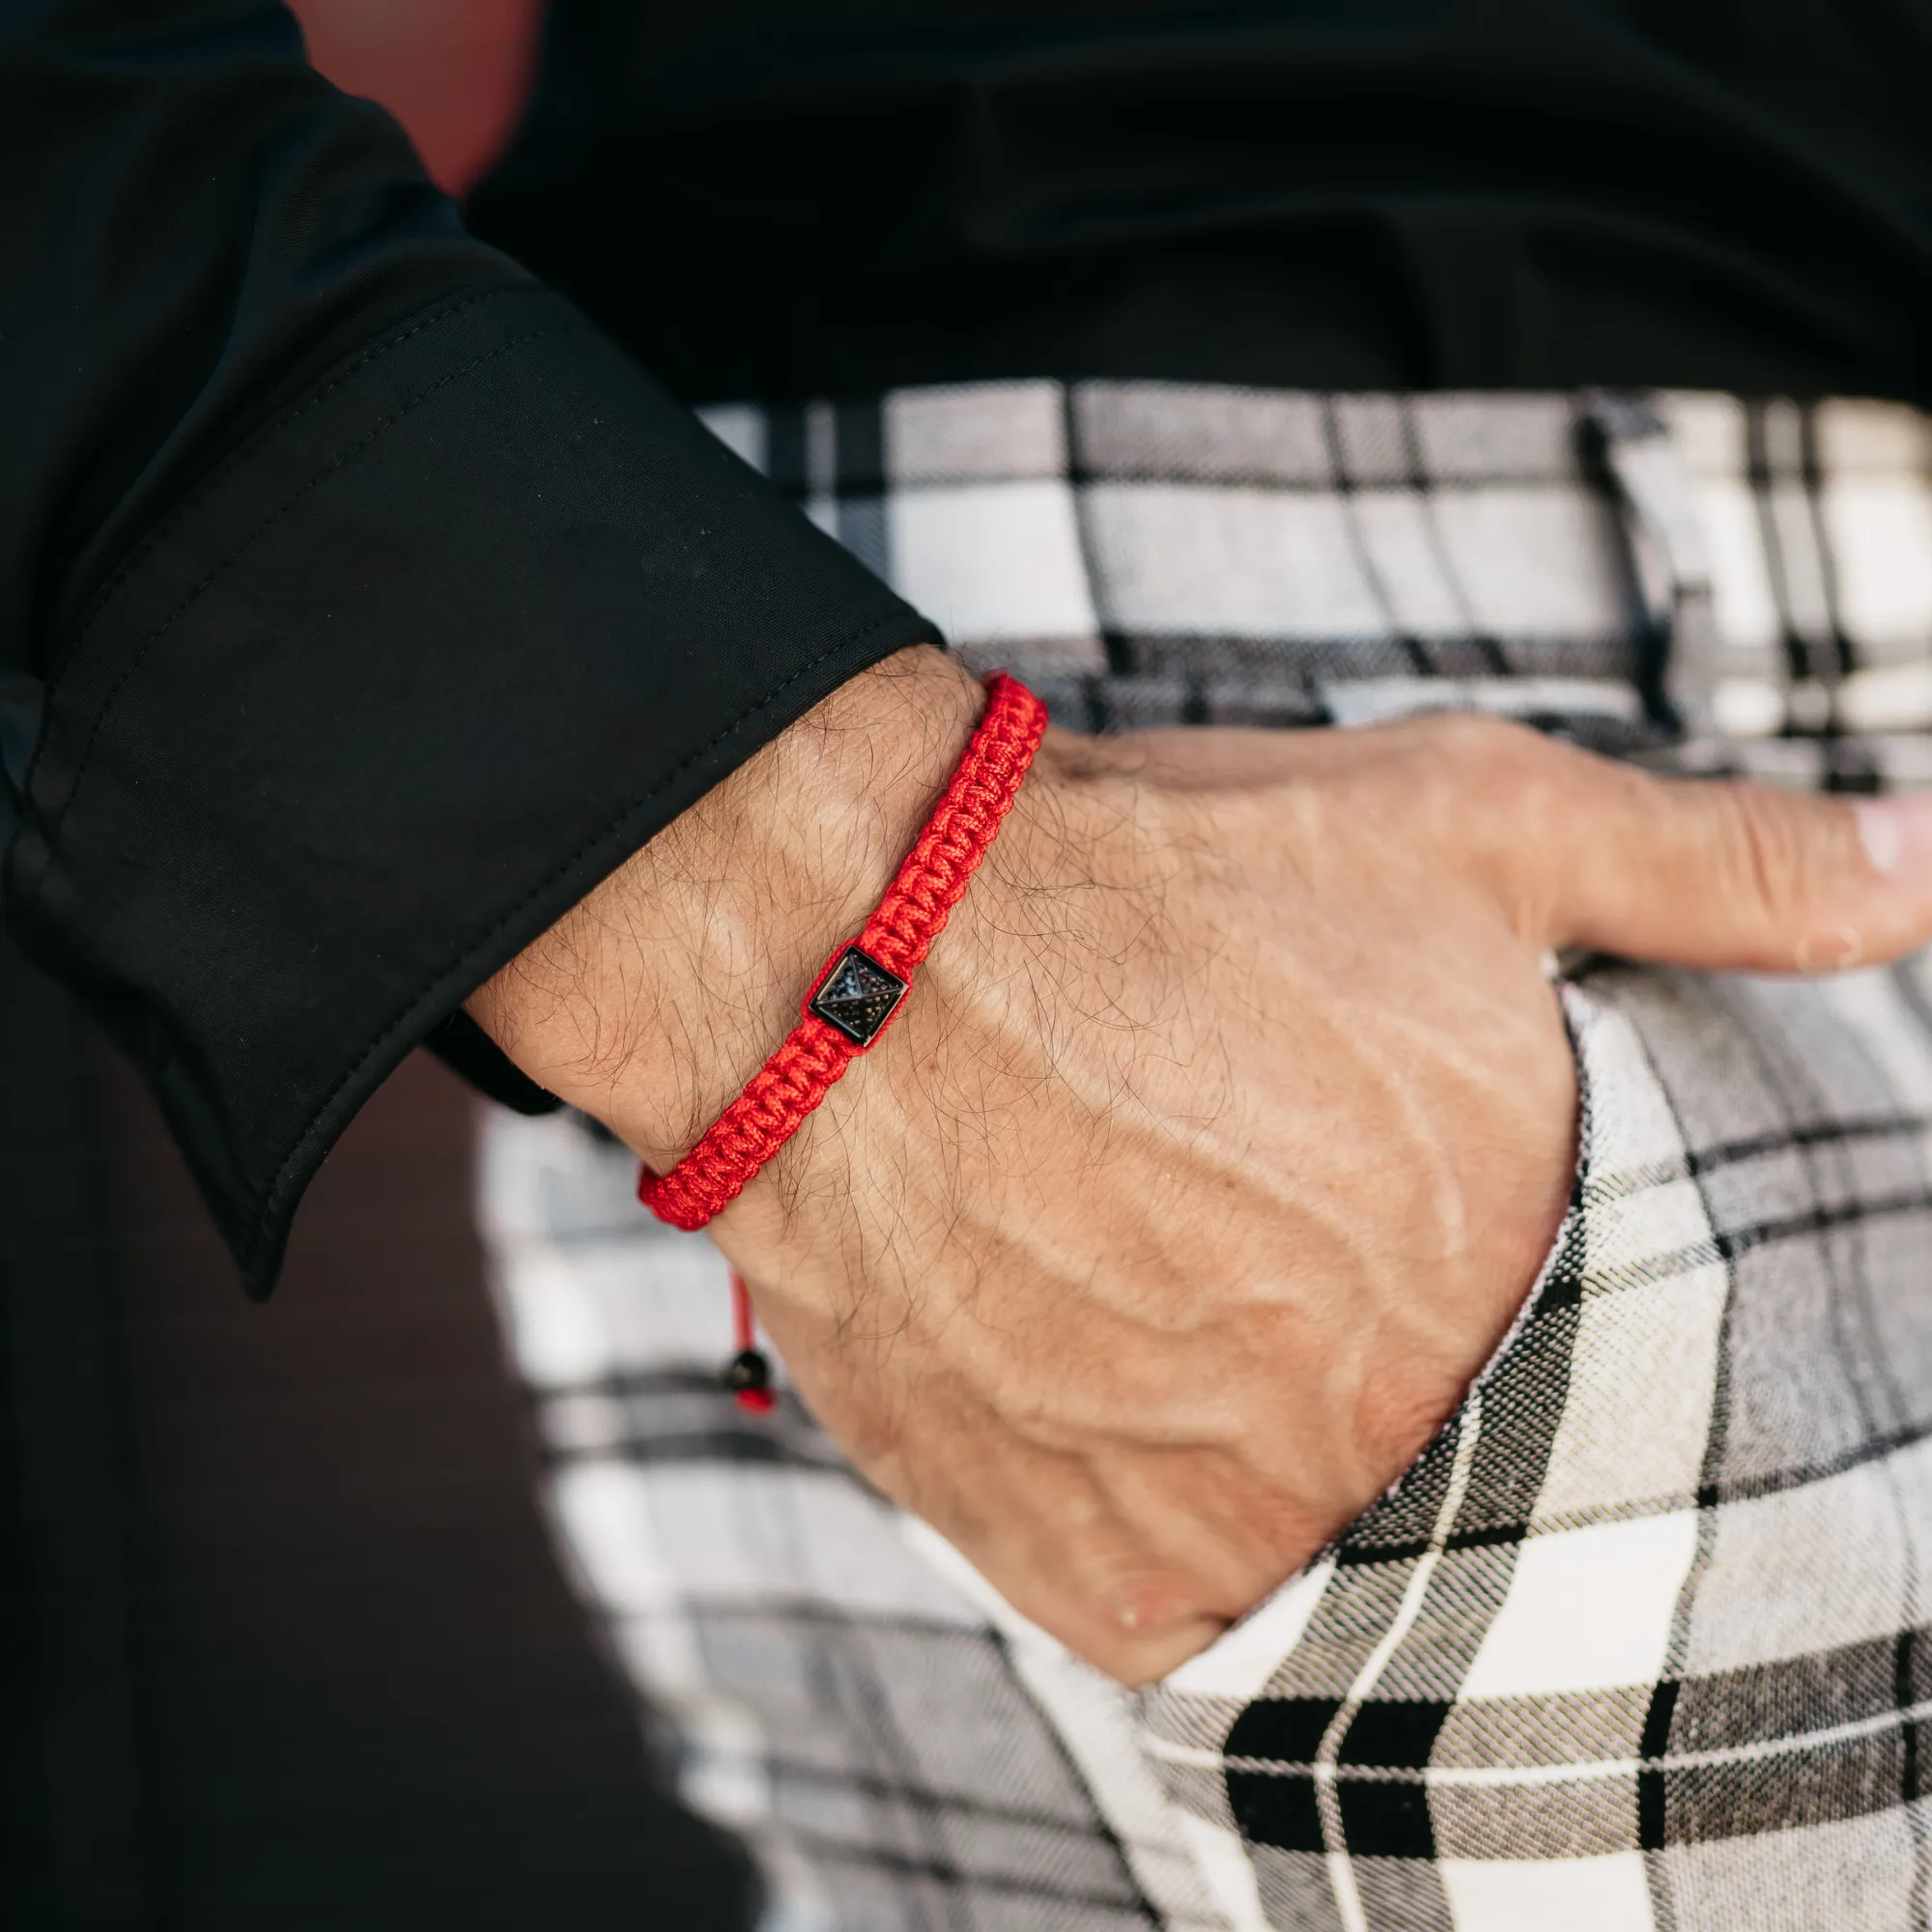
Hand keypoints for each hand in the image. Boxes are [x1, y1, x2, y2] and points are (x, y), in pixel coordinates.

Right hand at [470, 648, 1931, 1682]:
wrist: (849, 957)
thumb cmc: (1158, 876)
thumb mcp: (1472, 818)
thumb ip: (1721, 870)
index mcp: (1515, 1263)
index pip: (1605, 1350)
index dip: (1500, 1264)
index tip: (1398, 1204)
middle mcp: (1387, 1418)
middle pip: (1448, 1442)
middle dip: (1378, 1343)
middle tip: (1267, 1235)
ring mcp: (1230, 1509)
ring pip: (1326, 1534)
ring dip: (1278, 1436)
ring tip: (1185, 1294)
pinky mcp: (1079, 1564)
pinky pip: (1188, 1611)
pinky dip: (1178, 1519)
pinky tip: (1132, 1390)